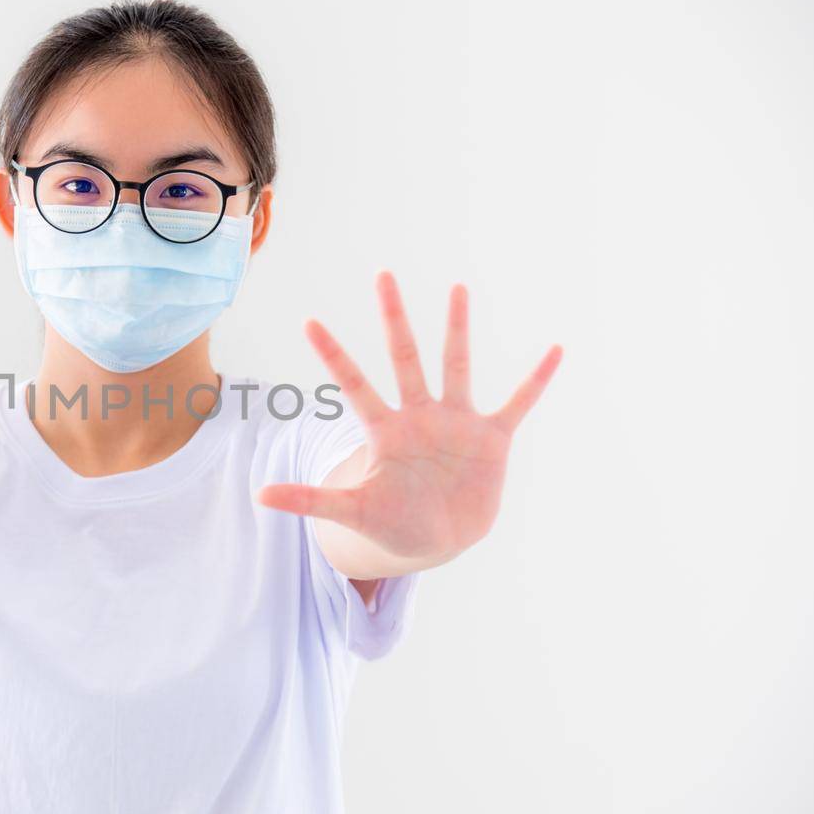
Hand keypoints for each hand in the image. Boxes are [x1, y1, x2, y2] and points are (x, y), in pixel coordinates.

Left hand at [256, 272, 560, 568]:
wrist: (438, 539)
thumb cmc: (393, 523)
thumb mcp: (352, 512)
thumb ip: (310, 501)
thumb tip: (258, 496)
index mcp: (384, 430)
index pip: (353, 384)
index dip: (333, 356)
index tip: (308, 322)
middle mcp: (419, 415)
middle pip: (404, 357)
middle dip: (394, 319)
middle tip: (382, 275)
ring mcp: (456, 423)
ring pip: (456, 365)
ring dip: (456, 328)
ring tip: (457, 288)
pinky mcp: (491, 439)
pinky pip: (517, 403)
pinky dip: (537, 381)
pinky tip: (555, 351)